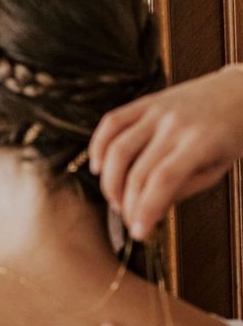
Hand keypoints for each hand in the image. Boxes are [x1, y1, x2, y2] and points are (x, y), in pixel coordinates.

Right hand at [89, 65, 242, 239]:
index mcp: (201, 143)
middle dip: (127, 203)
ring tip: (114, 198)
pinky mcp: (143, 102)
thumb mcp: (216, 170)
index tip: (138, 233)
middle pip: (138, 171)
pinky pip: (111, 123)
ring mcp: (157, 110)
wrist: (237, 93)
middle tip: (128, 219)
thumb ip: (181, 189)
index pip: (163, 181)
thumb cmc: (229, 137)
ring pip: (117, 149)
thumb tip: (146, 211)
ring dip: (109, 181)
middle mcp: (175, 124)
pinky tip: (97, 166)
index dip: (145, 209)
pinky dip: (98, 146)